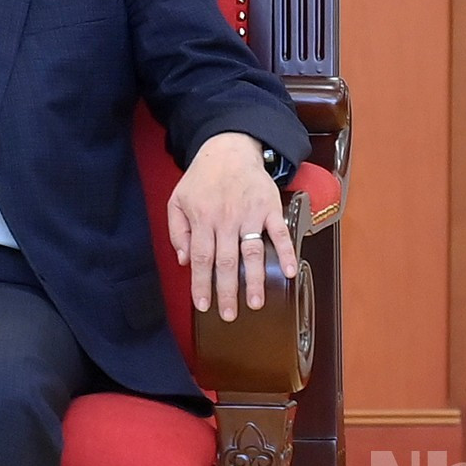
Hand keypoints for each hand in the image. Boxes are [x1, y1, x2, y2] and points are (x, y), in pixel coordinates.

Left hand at [166, 131, 296, 319]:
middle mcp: (225, 219)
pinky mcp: (270, 208)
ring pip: (252, 252)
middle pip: (226, 261)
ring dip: (255, 280)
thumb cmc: (202, 179)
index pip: (200, 258)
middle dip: (227, 291)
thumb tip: (183, 260)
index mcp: (201, 218)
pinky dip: (286, 252)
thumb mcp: (177, 200)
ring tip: (256, 303)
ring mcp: (249, 214)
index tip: (203, 305)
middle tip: (229, 315)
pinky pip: (280, 233)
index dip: (201, 283)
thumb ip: (177, 230)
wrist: (229, 149)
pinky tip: (288, 271)